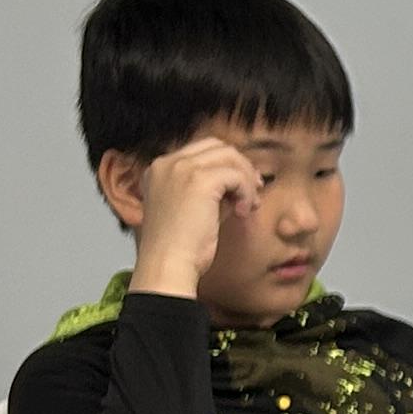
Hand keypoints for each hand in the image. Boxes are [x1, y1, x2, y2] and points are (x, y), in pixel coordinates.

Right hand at [129, 139, 260, 298]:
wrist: (168, 266)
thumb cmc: (178, 248)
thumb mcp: (191, 210)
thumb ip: (209, 191)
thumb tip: (238, 182)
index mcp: (159, 169)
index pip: (201, 151)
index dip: (226, 166)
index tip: (241, 187)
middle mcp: (167, 164)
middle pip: (217, 147)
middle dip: (240, 166)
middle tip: (254, 191)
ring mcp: (181, 169)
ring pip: (229, 157)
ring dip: (246, 180)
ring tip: (247, 206)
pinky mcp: (199, 181)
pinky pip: (236, 176)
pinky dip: (246, 192)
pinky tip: (241, 213)